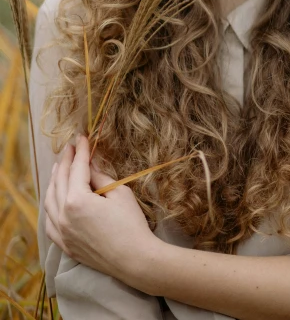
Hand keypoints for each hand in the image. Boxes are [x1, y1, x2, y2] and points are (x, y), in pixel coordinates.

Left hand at [44, 133, 154, 279]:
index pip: (76, 168)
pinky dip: (50, 206)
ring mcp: (61, 232)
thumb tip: (90, 164)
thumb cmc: (131, 224)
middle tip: (70, 147)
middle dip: (64, 161)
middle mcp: (63, 215)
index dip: (80, 151)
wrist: (134, 259)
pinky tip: (53, 199)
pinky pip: (49, 222)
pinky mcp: (65, 244)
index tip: (82, 137)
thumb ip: (100, 177)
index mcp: (77, 200)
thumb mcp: (119, 193)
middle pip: (59, 181)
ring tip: (59, 167)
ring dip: (54, 181)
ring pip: (49, 201)